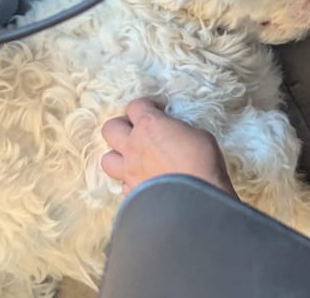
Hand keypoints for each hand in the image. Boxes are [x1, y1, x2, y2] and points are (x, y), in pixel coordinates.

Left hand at [101, 98, 236, 197]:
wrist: (195, 203)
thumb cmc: (202, 164)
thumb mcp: (199, 136)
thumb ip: (180, 132)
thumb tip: (177, 136)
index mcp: (149, 126)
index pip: (135, 105)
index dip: (146, 106)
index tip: (157, 111)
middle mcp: (133, 147)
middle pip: (110, 128)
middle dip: (122, 127)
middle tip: (138, 132)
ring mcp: (129, 173)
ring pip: (107, 160)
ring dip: (118, 157)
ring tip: (134, 160)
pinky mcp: (131, 195)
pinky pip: (123, 186)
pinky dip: (131, 183)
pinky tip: (145, 183)